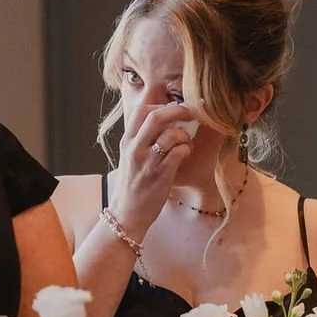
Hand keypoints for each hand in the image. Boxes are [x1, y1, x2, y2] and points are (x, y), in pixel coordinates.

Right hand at [106, 101, 197, 236]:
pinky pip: (178, 153)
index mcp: (127, 141)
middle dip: (177, 110)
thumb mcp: (130, 157)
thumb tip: (164, 118)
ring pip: (170, 134)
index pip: (140, 110)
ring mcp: (147, 162)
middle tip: (190, 112)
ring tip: (187, 140)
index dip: (160, 103)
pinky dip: (186, 148)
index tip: (173, 107)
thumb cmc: (132, 184)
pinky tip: (186, 152)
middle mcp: (134, 148)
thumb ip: (142, 138)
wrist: (127, 213)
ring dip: (184, 134)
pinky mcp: (160, 175)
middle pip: (156, 116)